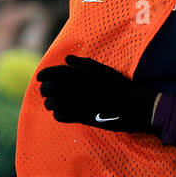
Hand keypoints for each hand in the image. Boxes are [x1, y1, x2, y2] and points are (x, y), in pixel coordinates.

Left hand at [37, 55, 157, 132]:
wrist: (136, 105)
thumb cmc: (121, 86)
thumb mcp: (104, 70)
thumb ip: (84, 64)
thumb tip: (67, 60)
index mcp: (84, 73)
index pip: (57, 72)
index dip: (45, 74)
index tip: (39, 78)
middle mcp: (81, 86)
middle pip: (52, 87)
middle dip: (45, 90)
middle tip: (45, 93)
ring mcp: (82, 102)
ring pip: (55, 103)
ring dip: (50, 103)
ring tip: (51, 104)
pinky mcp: (85, 116)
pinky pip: (63, 115)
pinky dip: (59, 114)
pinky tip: (59, 114)